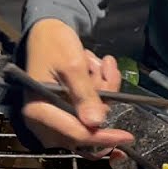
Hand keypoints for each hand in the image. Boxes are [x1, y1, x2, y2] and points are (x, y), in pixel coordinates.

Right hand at [22, 19, 133, 158]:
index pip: (76, 133)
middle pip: (87, 126)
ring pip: (91, 117)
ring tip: (99, 64)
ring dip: (102, 89)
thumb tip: (97, 123)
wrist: (46, 31)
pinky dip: (99, 90)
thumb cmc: (53, 44)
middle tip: (107, 69)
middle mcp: (44, 121)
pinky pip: (89, 110)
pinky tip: (96, 69)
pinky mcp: (64, 111)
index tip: (127, 137)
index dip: (104, 137)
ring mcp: (55, 117)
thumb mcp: (72, 65)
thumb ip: (84, 95)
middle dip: (104, 97)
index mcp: (39, 111)